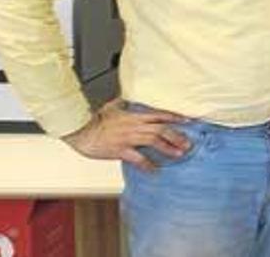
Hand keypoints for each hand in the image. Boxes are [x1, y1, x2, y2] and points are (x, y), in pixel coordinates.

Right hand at [61, 99, 189, 171]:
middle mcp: (134, 126)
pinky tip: (154, 170)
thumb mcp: (111, 107)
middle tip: (189, 143)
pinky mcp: (120, 150)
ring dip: (168, 148)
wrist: (80, 130)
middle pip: (161, 128)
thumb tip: (126, 98)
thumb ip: (122, 103)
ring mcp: (128, 138)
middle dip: (177, 136)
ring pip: (154, 141)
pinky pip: (137, 158)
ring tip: (179, 154)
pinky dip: (147, 164)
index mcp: (134, 116)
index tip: (188, 121)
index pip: (160, 115)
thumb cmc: (93, 120)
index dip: (175, 117)